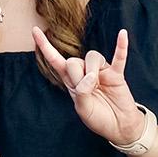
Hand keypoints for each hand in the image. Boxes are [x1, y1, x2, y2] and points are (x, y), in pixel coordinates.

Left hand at [34, 27, 145, 145]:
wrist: (119, 126)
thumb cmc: (98, 118)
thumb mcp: (83, 109)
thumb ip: (82, 93)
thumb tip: (91, 76)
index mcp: (71, 81)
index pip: (55, 60)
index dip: (45, 46)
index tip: (35, 30)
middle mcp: (84, 73)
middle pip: (73, 61)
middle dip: (77, 75)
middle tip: (87, 90)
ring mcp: (101, 72)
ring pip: (92, 56)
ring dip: (91, 70)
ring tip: (97, 84)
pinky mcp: (116, 74)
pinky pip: (119, 57)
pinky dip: (121, 46)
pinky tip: (122, 34)